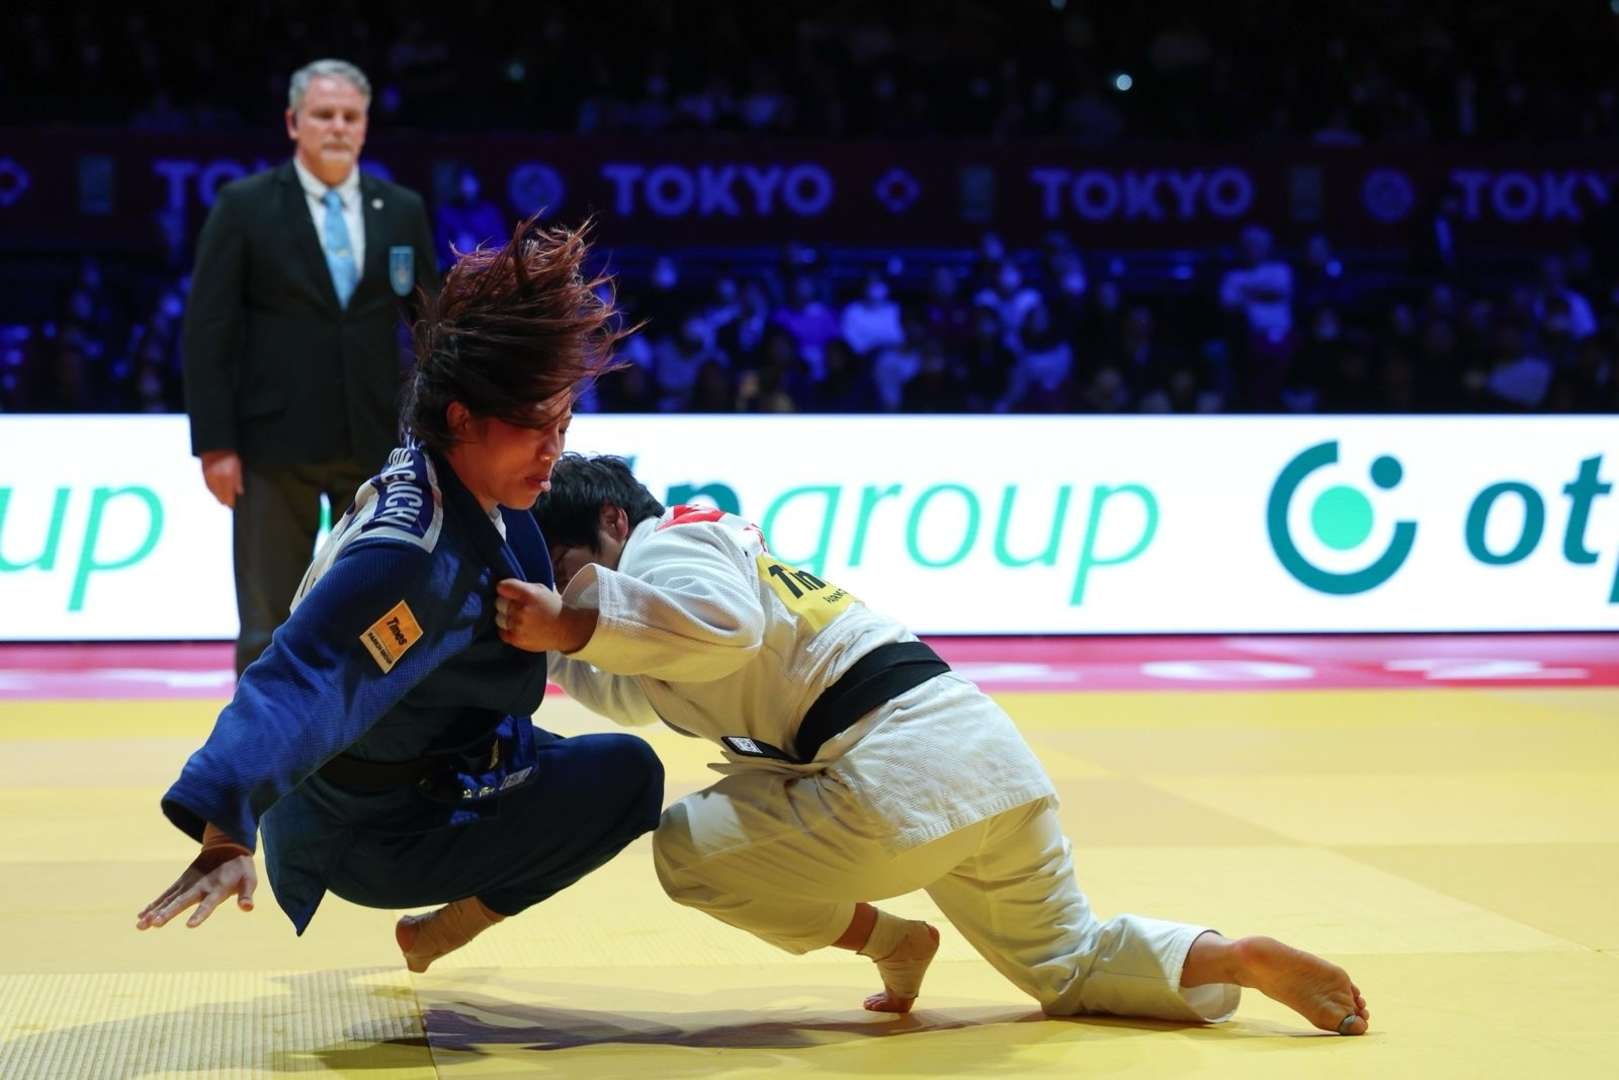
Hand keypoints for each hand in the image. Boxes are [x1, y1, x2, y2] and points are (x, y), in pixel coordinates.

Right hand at [135, 847, 256, 930]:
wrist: (226, 846)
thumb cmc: (240, 868)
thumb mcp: (249, 880)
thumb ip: (246, 895)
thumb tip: (248, 908)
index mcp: (217, 889)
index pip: (208, 904)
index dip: (200, 914)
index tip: (190, 925)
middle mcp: (199, 887)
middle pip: (181, 902)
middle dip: (168, 913)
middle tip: (153, 923)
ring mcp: (187, 884)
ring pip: (168, 899)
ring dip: (154, 911)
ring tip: (141, 925)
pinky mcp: (181, 883)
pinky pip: (165, 895)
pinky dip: (153, 905)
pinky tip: (140, 917)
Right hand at [200, 450, 243, 508]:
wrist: (215, 444)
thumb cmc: (229, 454)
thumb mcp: (238, 465)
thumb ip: (238, 480)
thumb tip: (240, 492)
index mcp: (227, 476)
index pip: (228, 494)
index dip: (230, 501)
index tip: (232, 506)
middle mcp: (217, 477)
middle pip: (220, 494)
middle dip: (224, 500)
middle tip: (227, 505)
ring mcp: (210, 475)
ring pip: (213, 491)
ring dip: (217, 496)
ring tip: (222, 501)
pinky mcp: (204, 473)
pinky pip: (208, 485)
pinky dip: (212, 491)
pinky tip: (215, 492)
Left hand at [495, 578, 596, 653]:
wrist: (566, 629)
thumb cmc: (552, 606)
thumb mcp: (541, 590)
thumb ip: (522, 588)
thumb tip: (504, 589)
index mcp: (529, 594)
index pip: (502, 587)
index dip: (504, 588)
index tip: (508, 591)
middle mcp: (522, 610)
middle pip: (499, 603)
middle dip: (505, 602)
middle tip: (514, 605)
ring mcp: (518, 626)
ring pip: (499, 618)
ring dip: (506, 616)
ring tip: (516, 617)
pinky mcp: (517, 639)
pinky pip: (502, 632)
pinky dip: (507, 629)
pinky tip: (516, 627)